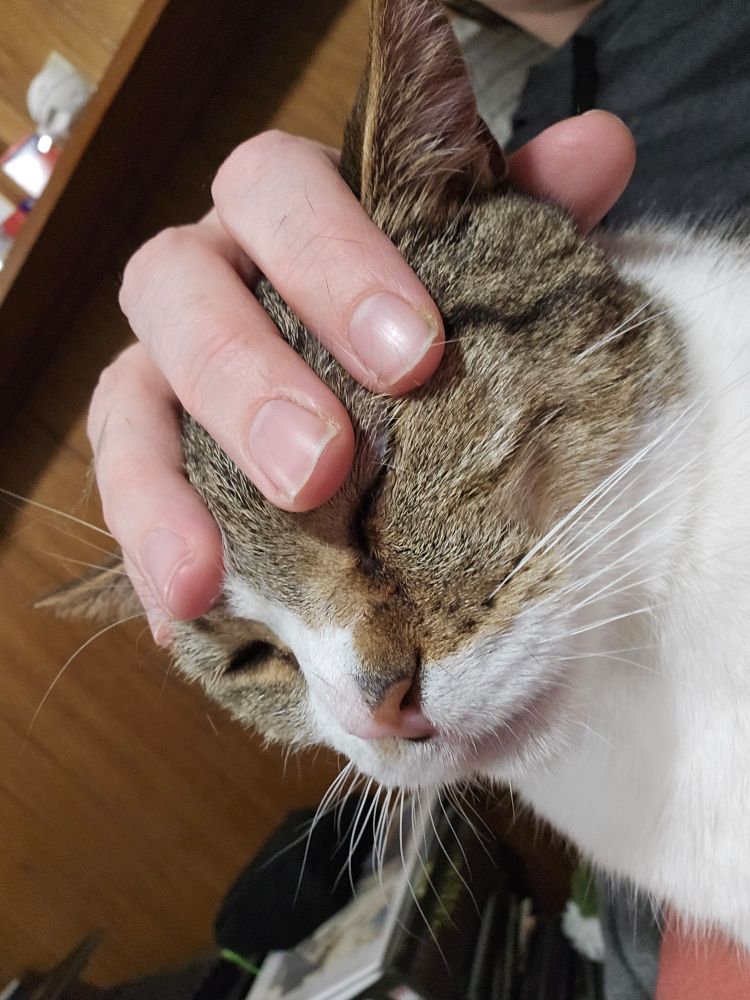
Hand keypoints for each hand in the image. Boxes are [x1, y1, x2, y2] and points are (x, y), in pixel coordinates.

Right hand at [88, 111, 634, 641]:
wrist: (386, 386)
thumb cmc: (426, 316)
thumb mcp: (477, 266)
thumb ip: (528, 210)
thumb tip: (598, 149)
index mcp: (284, 213)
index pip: (275, 188)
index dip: (331, 259)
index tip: (413, 354)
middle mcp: (208, 276)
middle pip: (177, 287)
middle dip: (245, 377)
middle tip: (322, 467)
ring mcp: (163, 368)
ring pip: (125, 401)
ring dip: (160, 490)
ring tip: (203, 578)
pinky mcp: (145, 454)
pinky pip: (119, 497)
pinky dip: (148, 552)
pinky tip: (184, 616)